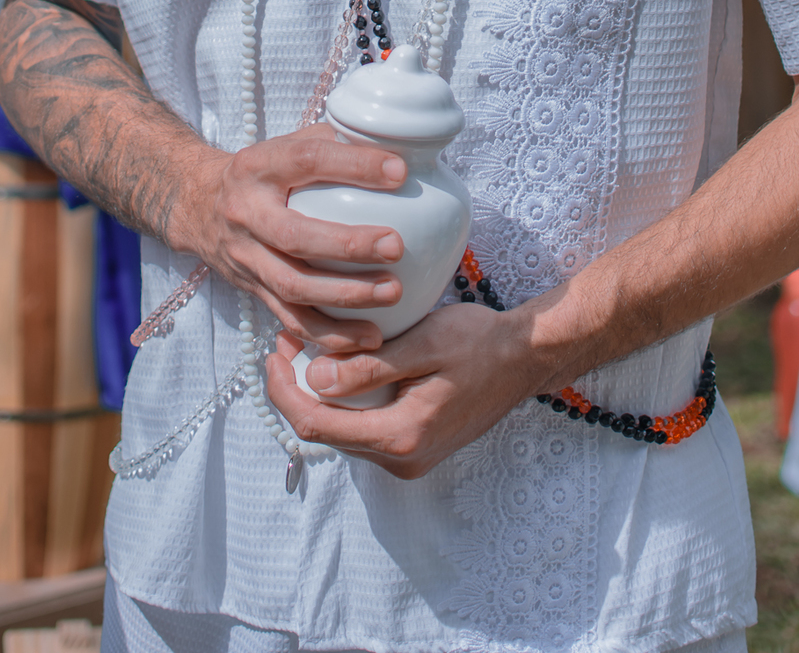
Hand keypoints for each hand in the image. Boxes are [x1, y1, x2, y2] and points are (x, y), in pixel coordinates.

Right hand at [185, 125, 406, 352]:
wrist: (197, 205)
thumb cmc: (261, 171)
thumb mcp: (285, 144)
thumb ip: (333, 143)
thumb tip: (395, 147)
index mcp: (259, 167)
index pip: (307, 160)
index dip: (353, 166)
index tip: (399, 173)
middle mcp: (247, 213)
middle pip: (295, 235)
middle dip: (348, 245)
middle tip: (396, 246)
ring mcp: (247, 257)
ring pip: (293, 285)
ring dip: (345, 295)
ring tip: (392, 293)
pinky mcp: (252, 291)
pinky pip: (291, 320)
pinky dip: (331, 334)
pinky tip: (370, 336)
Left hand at [265, 302, 551, 478]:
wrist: (525, 359)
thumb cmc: (480, 342)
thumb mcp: (425, 344)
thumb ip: (370, 368)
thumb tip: (314, 382)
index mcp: (401, 436)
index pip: (316, 426)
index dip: (282, 391)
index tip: (274, 350)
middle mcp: (402, 459)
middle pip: (324, 433)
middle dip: (296, 389)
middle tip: (287, 341)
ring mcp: (409, 457)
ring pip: (342, 432)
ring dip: (319, 395)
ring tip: (308, 348)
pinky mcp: (415, 447)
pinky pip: (364, 429)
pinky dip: (345, 401)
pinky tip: (342, 367)